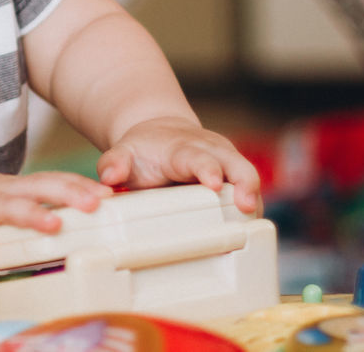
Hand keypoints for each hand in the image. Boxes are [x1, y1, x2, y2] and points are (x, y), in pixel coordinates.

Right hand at [0, 162, 111, 305]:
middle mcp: (0, 192)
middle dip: (69, 192)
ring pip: (10, 208)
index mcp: (14, 186)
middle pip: (40, 186)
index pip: (53, 179)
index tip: (108, 192)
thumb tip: (67, 222)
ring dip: (33, 215)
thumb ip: (27, 203)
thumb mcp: (0, 193)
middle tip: (94, 203)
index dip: (80, 184)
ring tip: (54, 227)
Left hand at [96, 116, 261, 213]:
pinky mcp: (236, 176)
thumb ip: (113, 162)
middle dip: (243, 181)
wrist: (160, 135)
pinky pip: (250, 192)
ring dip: (254, 197)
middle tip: (246, 204)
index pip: (197, 157)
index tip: (213, 183)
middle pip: (235, 163)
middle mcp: (211, 152)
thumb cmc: (143, 151)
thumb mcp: (124, 152)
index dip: (207, 169)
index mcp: (183, 149)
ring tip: (254, 219)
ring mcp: (227, 163)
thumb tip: (108, 176)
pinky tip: (252, 228)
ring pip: (248, 176)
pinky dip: (253, 206)